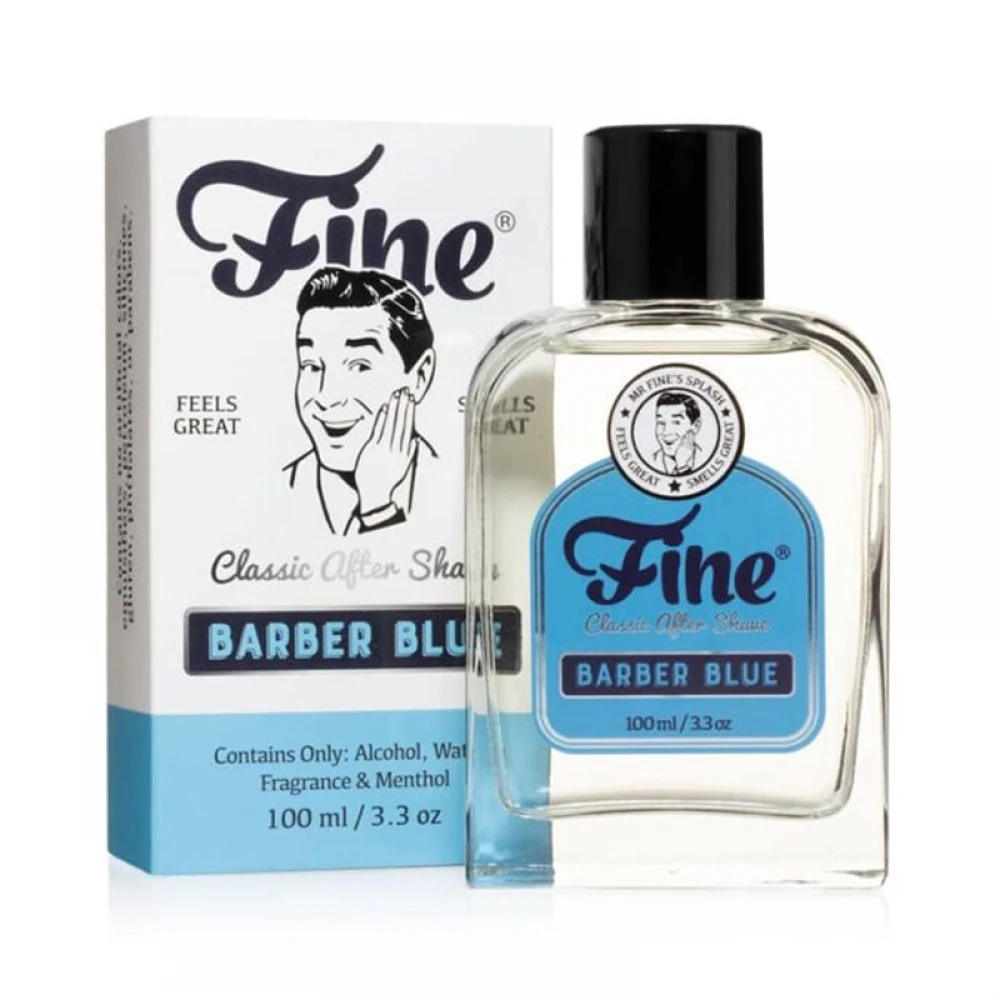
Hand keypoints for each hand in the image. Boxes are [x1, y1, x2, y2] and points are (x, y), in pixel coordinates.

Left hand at [355, 389, 416, 513]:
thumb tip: (415, 439)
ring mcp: (384, 448)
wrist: (375, 494)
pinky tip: (384, 408)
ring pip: (391, 424)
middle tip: (405, 391)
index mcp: (405, 453)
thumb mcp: (404, 468)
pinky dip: (381, 418)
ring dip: (394, 408)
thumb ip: (410, 452)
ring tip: (396, 395)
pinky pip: (378, 430)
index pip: (408, 427)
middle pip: (401, 423)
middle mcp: (396, 449)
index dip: (410, 412)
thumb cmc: (387, 482)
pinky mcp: (372, 449)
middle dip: (403, 406)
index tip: (411, 400)